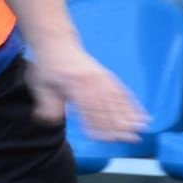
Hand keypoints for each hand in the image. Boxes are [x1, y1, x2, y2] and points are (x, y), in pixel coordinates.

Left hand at [25, 46, 148, 143]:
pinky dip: (132, 103)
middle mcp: (91, 81)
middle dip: (121, 125)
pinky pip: (122, 90)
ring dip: (131, 115)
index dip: (96, 126)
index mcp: (74, 84)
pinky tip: (140, 112)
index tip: (104, 139)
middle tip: (132, 139)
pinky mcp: (106, 75)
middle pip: (108, 106)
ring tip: (141, 128)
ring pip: (118, 99)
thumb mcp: (41, 86)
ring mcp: (101, 77)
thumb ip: (47, 105)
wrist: (56, 42)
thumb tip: (50, 120)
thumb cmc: (48, 66)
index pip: (88, 110)